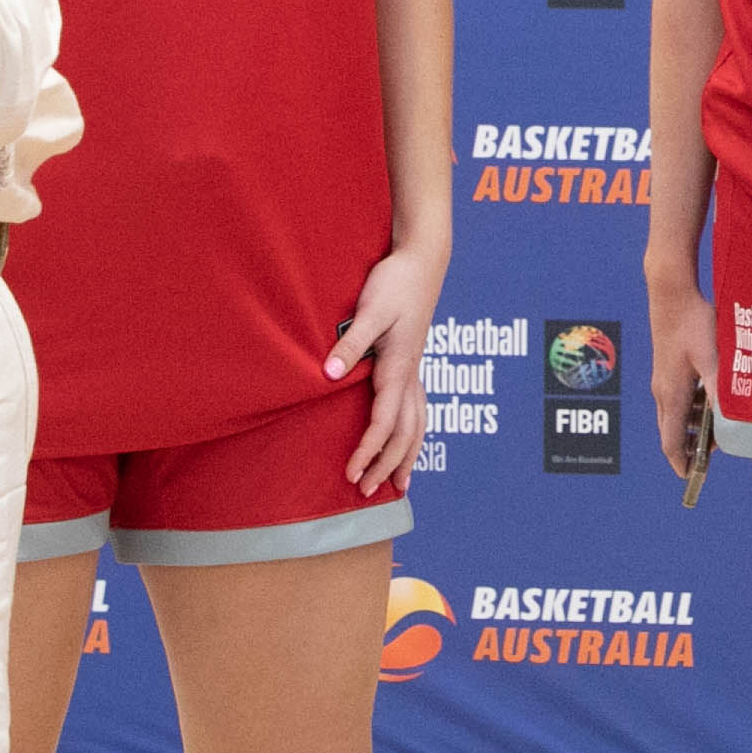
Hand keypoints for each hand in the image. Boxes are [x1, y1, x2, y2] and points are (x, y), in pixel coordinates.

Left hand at [329, 237, 447, 494]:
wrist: (422, 261)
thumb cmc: (395, 283)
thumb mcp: (370, 310)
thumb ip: (350, 343)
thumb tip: (329, 375)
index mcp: (399, 367)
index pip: (384, 422)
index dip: (368, 451)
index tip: (352, 474)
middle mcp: (411, 374)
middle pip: (404, 433)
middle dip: (386, 465)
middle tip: (364, 491)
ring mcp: (415, 370)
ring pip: (417, 424)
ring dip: (407, 456)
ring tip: (400, 485)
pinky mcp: (412, 362)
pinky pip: (418, 408)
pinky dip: (414, 433)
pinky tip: (409, 442)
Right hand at [645, 262, 718, 480]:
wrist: (671, 292)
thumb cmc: (693, 323)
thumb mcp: (713, 358)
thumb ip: (721, 389)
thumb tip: (731, 419)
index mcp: (672, 395)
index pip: (671, 442)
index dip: (680, 463)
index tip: (691, 479)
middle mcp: (662, 392)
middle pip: (671, 433)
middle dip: (688, 450)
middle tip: (709, 462)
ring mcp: (662, 380)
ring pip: (674, 417)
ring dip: (691, 429)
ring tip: (716, 435)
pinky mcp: (666, 368)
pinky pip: (676, 400)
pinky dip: (690, 411)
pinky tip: (710, 403)